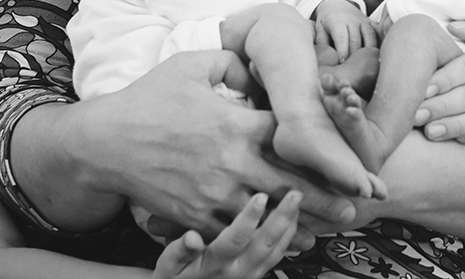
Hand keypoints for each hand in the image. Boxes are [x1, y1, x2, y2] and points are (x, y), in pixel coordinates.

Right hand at [71, 51, 354, 249]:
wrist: (104, 144)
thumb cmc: (148, 99)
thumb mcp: (190, 64)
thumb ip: (231, 62)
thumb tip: (257, 69)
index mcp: (234, 123)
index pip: (290, 138)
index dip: (323, 148)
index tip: (350, 158)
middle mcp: (230, 163)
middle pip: (290, 185)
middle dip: (325, 197)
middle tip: (356, 205)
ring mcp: (214, 195)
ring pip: (268, 215)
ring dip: (300, 222)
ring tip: (330, 227)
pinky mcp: (197, 217)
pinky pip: (238, 233)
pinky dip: (262, 237)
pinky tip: (281, 242)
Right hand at [153, 191, 301, 278]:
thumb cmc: (174, 276)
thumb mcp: (167, 266)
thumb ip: (178, 250)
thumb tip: (192, 238)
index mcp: (215, 264)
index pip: (236, 240)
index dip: (249, 218)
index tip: (260, 196)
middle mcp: (237, 271)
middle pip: (265, 244)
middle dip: (282, 217)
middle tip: (295, 193)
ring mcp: (250, 274)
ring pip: (276, 251)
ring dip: (290, 226)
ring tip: (297, 201)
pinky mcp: (256, 274)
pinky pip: (277, 256)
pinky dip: (288, 237)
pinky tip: (293, 219)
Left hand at [313, 0, 378, 60]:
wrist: (336, 2)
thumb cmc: (326, 20)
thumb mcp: (319, 28)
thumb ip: (321, 42)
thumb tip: (324, 58)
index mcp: (337, 22)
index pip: (342, 38)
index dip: (343, 51)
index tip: (342, 63)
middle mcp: (352, 21)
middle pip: (356, 41)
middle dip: (354, 57)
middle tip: (352, 70)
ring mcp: (363, 21)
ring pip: (370, 37)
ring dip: (368, 52)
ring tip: (366, 65)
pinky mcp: (370, 22)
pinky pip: (377, 33)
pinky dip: (379, 43)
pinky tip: (377, 55)